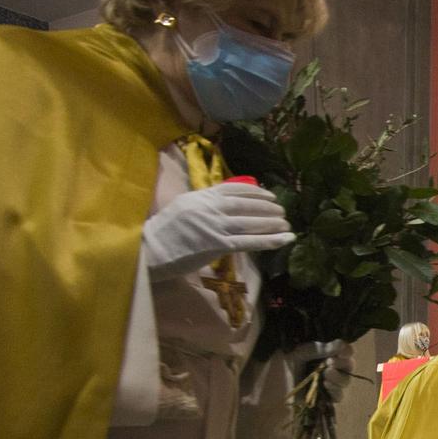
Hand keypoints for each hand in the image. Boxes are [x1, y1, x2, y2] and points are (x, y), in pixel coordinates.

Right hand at [143, 182, 294, 273]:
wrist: (150, 250)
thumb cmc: (165, 232)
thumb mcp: (183, 207)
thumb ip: (205, 203)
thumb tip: (227, 203)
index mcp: (201, 196)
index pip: (234, 189)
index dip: (255, 191)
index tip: (269, 194)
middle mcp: (210, 207)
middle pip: (247, 204)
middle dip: (268, 207)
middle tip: (282, 210)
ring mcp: (215, 226)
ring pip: (251, 221)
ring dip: (273, 222)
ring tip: (287, 223)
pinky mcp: (218, 245)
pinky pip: (250, 241)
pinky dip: (270, 240)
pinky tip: (285, 239)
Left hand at [288, 340, 354, 402]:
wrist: (270, 390)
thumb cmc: (282, 368)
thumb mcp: (300, 353)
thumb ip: (321, 349)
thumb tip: (343, 344)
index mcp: (324, 354)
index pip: (344, 351)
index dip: (346, 351)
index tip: (343, 352)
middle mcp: (329, 368)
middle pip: (349, 366)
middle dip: (343, 364)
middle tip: (330, 363)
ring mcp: (328, 384)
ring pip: (346, 381)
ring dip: (339, 377)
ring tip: (325, 375)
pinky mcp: (325, 398)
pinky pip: (339, 396)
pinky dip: (336, 391)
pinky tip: (326, 386)